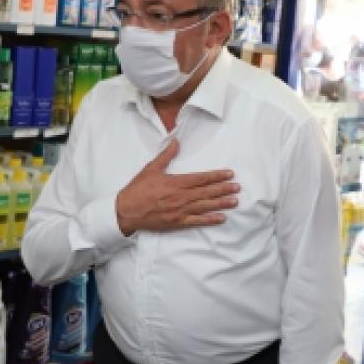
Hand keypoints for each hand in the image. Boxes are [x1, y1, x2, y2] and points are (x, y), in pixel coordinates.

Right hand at [115, 139, 240, 234]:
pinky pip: (196, 221)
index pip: (201, 178)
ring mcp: (179, 210)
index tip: (229, 174)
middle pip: (206, 192)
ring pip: (204, 206)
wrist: (126, 211)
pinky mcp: (177, 222)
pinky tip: (221, 218)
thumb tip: (176, 141)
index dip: (216, 176)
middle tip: (237, 187)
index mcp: (175, 182)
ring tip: (234, 202)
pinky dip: (209, 220)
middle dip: (223, 189)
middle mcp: (180, 197)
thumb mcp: (151, 168)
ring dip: (221, 203)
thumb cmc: (138, 189)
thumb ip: (166, 155)